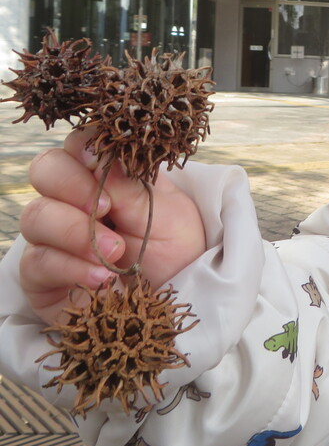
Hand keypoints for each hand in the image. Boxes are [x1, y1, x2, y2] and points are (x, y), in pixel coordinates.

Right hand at [19, 128, 206, 324]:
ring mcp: (53, 235)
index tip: (96, 160)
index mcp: (108, 175)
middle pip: (45, 170)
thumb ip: (131, 186)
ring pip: (36, 215)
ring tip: (116, 253)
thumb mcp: (167, 214)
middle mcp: (74, 199)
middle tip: (105, 209)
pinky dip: (70, 267)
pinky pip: (36, 261)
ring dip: (76, 233)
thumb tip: (102, 154)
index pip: (79, 143)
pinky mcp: (42, 274)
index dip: (83, 146)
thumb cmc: (176, 250)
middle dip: (72, 186)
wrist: (175, 301)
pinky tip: (102, 279)